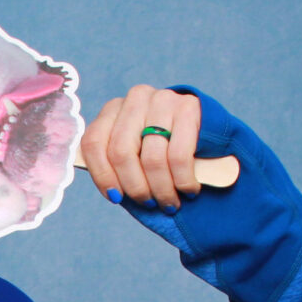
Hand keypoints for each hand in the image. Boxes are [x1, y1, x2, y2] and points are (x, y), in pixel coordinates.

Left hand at [81, 85, 201, 209]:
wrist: (207, 129)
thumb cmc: (163, 147)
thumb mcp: (136, 151)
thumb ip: (118, 164)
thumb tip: (112, 192)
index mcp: (113, 108)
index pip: (94, 142)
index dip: (102, 175)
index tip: (116, 197)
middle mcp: (136, 99)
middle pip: (121, 152)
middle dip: (135, 187)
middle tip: (148, 203)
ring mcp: (162, 100)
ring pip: (151, 158)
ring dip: (161, 189)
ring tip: (169, 203)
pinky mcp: (188, 108)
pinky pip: (179, 156)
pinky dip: (183, 181)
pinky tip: (188, 190)